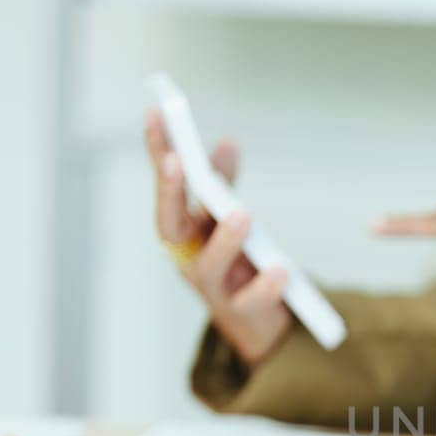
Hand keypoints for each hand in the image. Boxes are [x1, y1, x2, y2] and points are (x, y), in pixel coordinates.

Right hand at [145, 108, 290, 364]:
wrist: (257, 322)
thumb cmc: (238, 262)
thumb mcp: (229, 219)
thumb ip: (224, 185)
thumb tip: (227, 142)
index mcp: (184, 231)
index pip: (166, 187)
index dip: (156, 152)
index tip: (154, 114)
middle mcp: (188, 257)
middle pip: (169, 226)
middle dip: (169, 193)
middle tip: (176, 160)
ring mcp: (212, 287)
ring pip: (207, 265)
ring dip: (223, 238)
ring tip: (242, 214)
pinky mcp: (241, 313)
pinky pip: (251, 300)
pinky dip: (265, 285)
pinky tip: (281, 271)